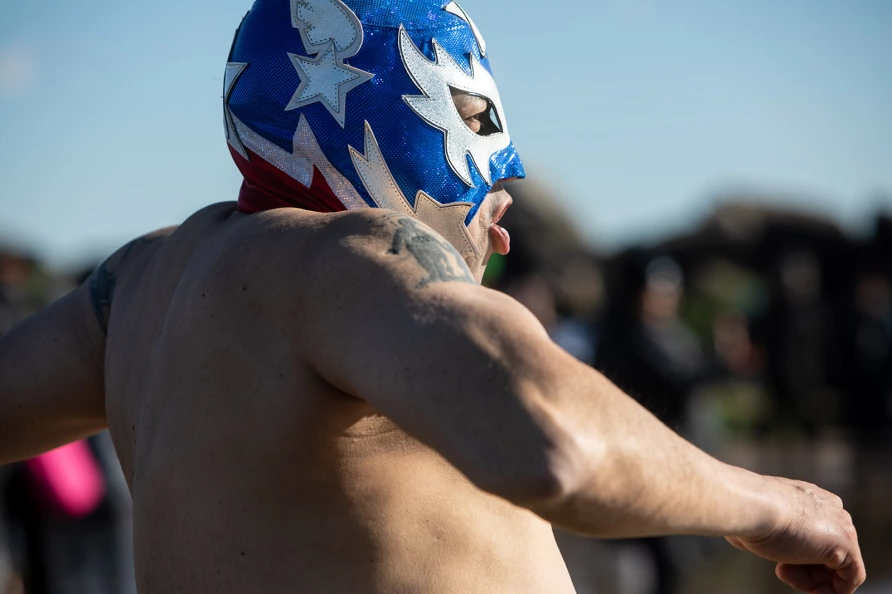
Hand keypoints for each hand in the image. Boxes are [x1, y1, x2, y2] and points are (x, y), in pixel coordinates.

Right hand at [725, 477, 864, 593]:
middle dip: (805, 570)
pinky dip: (832, 592)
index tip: (778, 565)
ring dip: (811, 580)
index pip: (816, 536)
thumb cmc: (747, 514)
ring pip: (837, 566)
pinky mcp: (846, 544)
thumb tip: (760, 540)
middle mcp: (828, 508)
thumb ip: (771, 532)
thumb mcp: (758, 523)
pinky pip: (850, 578)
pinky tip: (811, 591)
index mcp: (808, 498)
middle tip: (781, 570)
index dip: (797, 559)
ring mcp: (840, 525)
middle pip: (828, 553)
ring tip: (784, 570)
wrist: (751, 505)